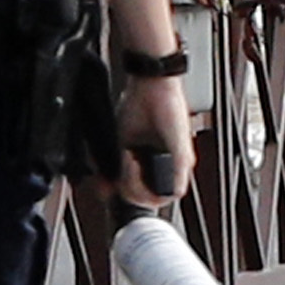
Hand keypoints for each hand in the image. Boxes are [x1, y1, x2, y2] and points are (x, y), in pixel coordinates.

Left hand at [117, 67, 192, 206]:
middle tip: (131, 162)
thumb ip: (179, 167)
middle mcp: (155, 164)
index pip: (160, 197)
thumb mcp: (179, 140)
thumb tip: (175, 191)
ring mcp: (138, 157)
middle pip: (138, 195)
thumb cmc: (169, 108)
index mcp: (173, 166)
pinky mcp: (121, 147)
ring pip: (122, 185)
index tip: (139, 176)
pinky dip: (106, 169)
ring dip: (118, 177)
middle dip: (130, 183)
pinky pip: (110, 169)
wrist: (150, 87)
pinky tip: (116, 155)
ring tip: (126, 154)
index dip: (147, 195)